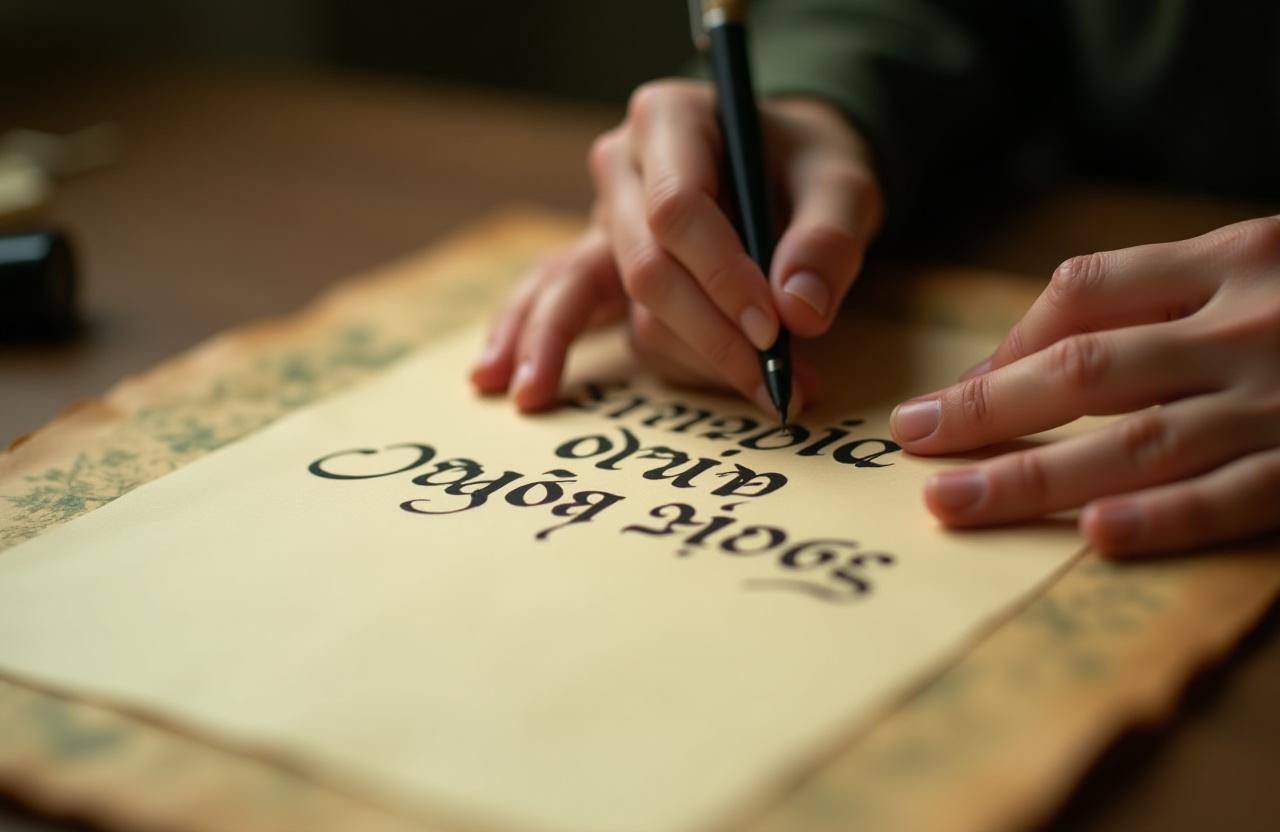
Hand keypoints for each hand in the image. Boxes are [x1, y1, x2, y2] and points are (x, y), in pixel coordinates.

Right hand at [471, 79, 882, 414]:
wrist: (781, 164)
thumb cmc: (807, 166)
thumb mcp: (844, 182)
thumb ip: (829, 238)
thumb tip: (799, 313)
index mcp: (670, 120)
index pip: (677, 207)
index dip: (722, 275)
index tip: (773, 331)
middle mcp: (620, 166)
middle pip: (642, 265)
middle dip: (701, 334)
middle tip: (768, 388)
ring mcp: (601, 218)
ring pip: (603, 299)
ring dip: (609, 354)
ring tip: (549, 399)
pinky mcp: (598, 263)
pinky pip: (567, 304)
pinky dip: (538, 341)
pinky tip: (501, 377)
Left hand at [891, 217, 1279, 555]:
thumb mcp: (1264, 268)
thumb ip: (1167, 297)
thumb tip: (1016, 362)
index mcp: (1234, 261)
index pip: (1087, 292)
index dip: (1009, 346)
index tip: (952, 394)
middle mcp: (1247, 326)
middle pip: (1088, 368)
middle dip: (987, 409)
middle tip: (912, 436)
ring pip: (1138, 441)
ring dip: (1035, 476)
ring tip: (952, 501)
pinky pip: (1231, 497)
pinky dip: (1161, 517)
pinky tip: (1092, 533)